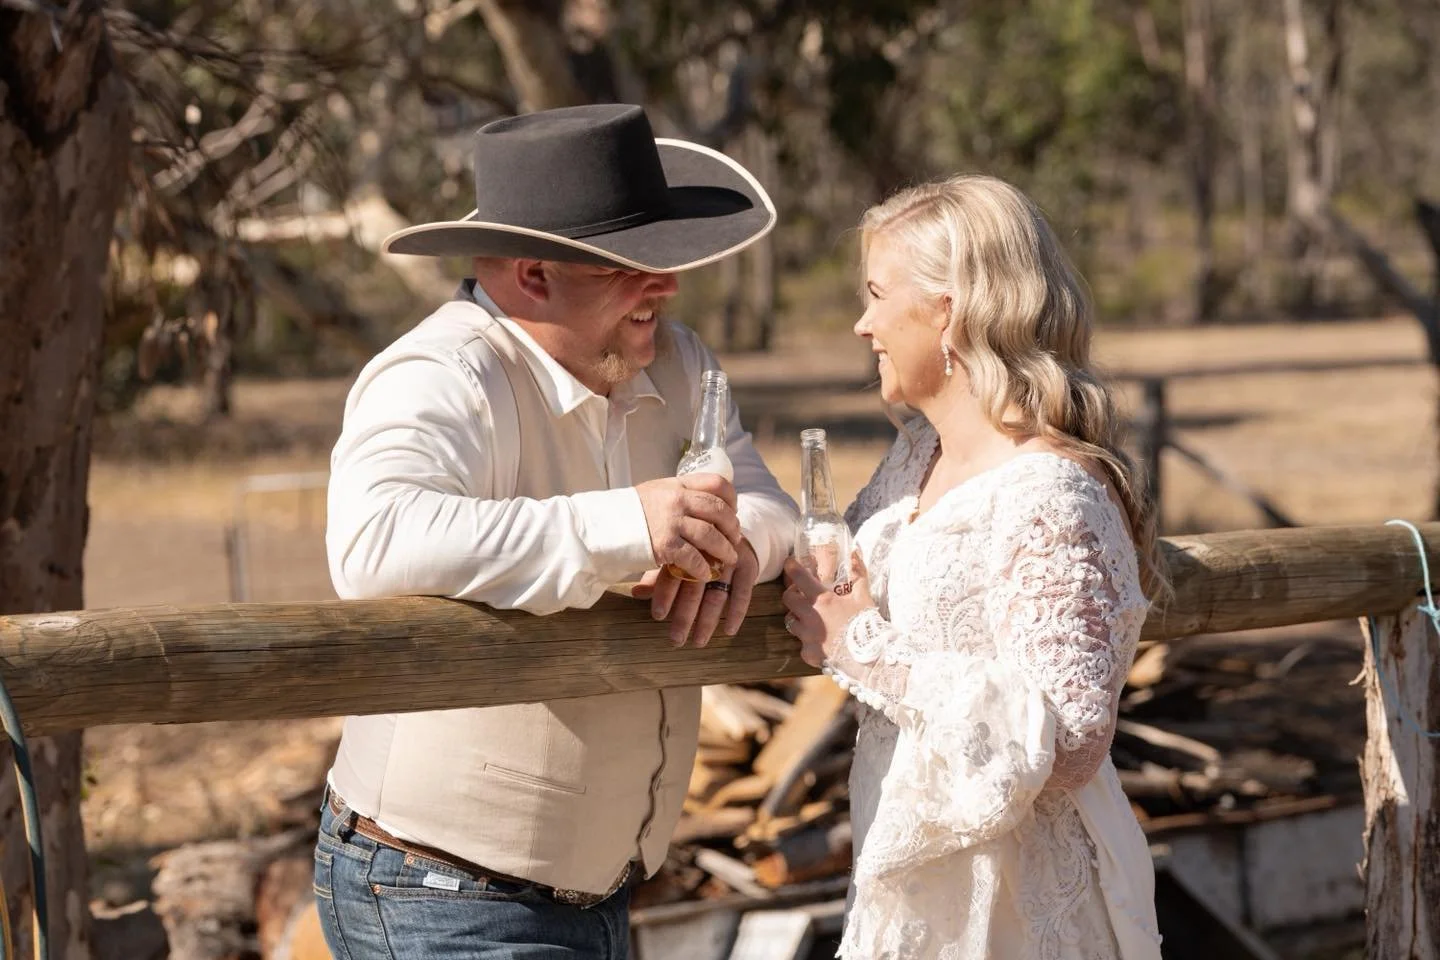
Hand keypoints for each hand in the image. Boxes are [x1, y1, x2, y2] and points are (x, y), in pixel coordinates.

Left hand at [634, 538, 759, 646]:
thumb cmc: (696, 548)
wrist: (730, 526)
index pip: (672, 574)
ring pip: (716, 594)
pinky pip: (742, 592)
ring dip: (707, 620)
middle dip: (685, 616)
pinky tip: (728, 630)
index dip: (664, 595)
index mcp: (684, 549)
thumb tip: (635, 592)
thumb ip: (657, 576)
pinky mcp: (747, 566)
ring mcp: (728, 561)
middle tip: (676, 639)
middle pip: (693, 588)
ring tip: (698, 641)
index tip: (658, 616)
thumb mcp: (676, 557)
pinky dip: (736, 612)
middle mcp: (706, 554)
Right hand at [635, 474, 740, 581]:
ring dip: (725, 550)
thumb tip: (700, 501)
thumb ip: (677, 495)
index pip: (716, 483)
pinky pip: (694, 558)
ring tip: (730, 559)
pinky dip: (703, 568)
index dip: (731, 499)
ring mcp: (671, 522)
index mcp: (676, 484)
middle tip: (736, 539)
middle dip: (732, 527)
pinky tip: (706, 573)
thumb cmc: (627, 512)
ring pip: (711, 535)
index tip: (733, 511)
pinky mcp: (665, 545)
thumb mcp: (654, 493)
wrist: (600, 527)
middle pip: (719, 510)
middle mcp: (676, 499)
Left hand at [782, 549, 873, 667]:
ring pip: (791, 622)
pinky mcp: (808, 653)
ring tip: (812, 619)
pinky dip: (809, 643)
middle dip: (793, 595)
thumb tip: (856, 552)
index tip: (789, 563)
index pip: (799, 577)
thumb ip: (858, 573)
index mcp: (822, 600)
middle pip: (787, 599)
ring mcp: (807, 636)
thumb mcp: (864, 596)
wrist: (870, 658)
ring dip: (798, 618)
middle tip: (802, 595)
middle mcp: (809, 616)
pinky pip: (802, 645)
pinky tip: (822, 642)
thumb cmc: (867, 624)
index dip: (792, 567)